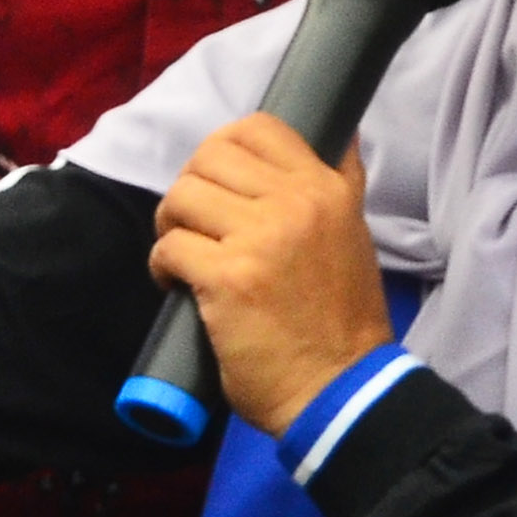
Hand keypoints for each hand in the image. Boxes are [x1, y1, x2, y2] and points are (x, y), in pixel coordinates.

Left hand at [146, 115, 392, 437]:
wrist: (341, 387)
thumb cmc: (342, 321)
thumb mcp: (353, 236)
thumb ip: (339, 186)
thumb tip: (335, 136)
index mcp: (327, 189)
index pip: (259, 128)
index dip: (223, 151)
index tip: (218, 186)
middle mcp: (297, 203)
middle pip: (210, 157)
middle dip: (190, 189)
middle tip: (195, 225)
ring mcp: (261, 238)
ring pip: (182, 195)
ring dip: (171, 225)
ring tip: (185, 255)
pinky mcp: (227, 277)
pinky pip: (169, 246)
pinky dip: (162, 266)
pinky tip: (177, 284)